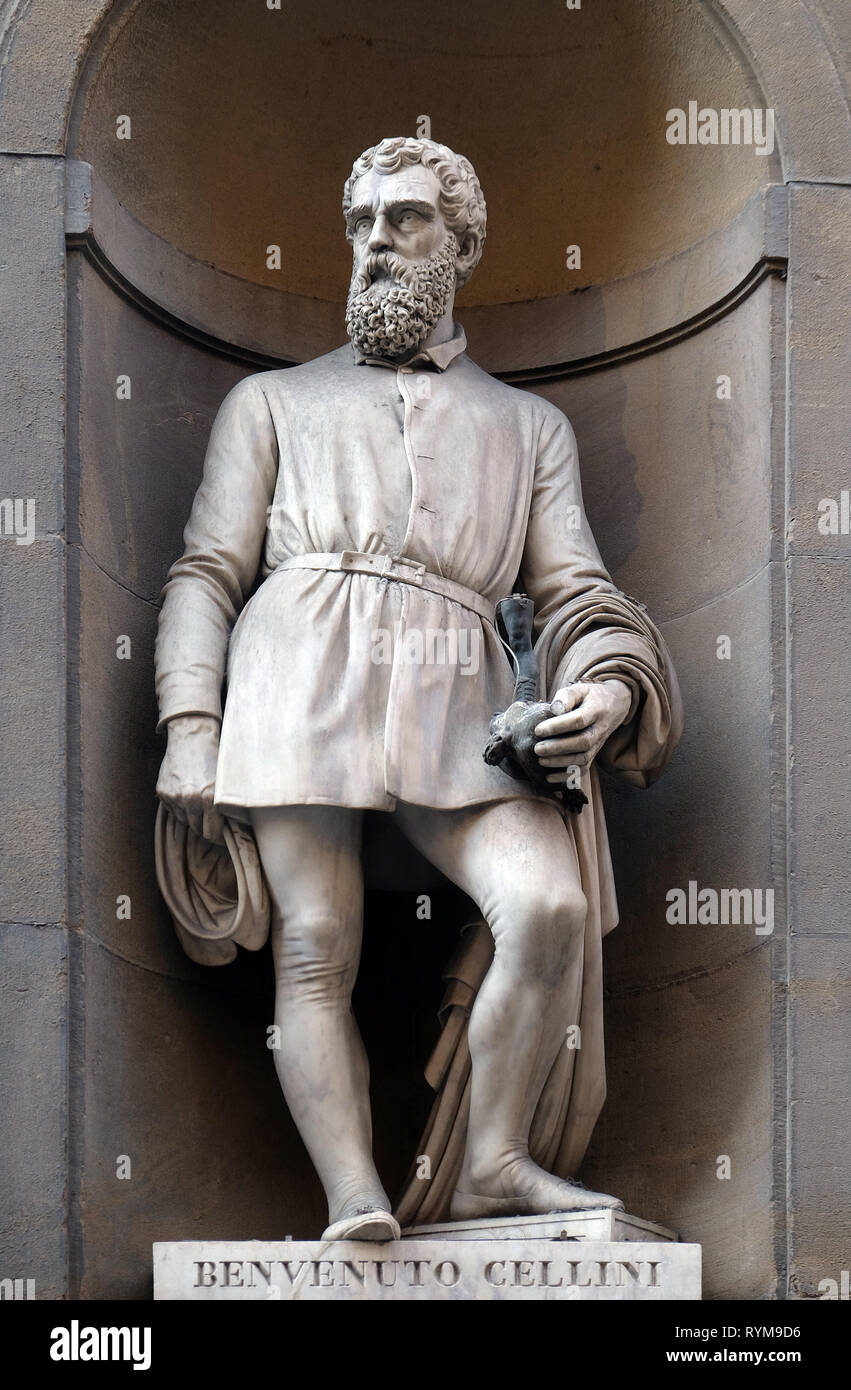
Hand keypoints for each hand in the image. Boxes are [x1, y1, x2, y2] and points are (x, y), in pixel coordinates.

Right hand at [156, 714, 225, 843]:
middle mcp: (190, 800)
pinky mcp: (163, 792)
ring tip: (200, 801)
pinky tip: (187, 792)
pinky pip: (173, 810)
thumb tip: (236, 827)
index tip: (223, 836)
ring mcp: (174, 796)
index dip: (219, 837)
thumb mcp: (227, 781)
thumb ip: (229, 805)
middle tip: (212, 819)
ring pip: (185, 820)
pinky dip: (180, 806)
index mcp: (210, 798)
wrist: (191, 736)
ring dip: (193, 816)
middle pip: (198, 829)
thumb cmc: (214, 756)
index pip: (212, 833)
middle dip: (206, 827)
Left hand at [533, 680, 631, 785]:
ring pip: (584, 758)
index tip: (538, 730)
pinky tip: (549, 777)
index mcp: (596, 710)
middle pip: (582, 742)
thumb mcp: (580, 689)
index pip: (578, 720)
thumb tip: (555, 709)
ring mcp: (598, 744)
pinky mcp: (594, 754)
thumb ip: (566, 696)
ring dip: (561, 762)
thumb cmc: (590, 696)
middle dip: (558, 748)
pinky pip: (584, 769)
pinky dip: (567, 776)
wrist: (614, 706)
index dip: (558, 726)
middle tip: (537, 749)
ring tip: (541, 760)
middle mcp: (599, 729)